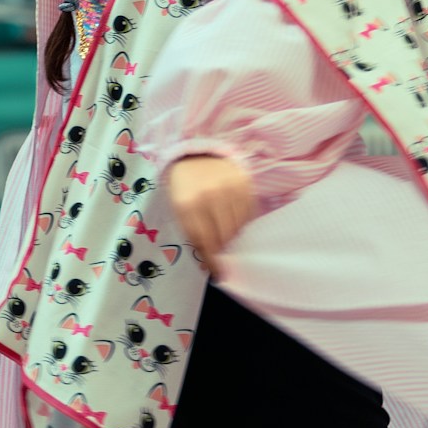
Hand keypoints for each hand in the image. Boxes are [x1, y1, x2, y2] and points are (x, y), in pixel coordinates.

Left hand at [164, 154, 256, 269]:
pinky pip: (248, 214)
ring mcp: (228, 188)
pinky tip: (232, 213)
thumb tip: (210, 261)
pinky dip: (241, 220)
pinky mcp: (244, 182)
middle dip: (221, 245)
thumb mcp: (179, 209)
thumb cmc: (185, 187)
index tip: (218, 274)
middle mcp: (209, 196)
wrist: (196, 153)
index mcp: (186, 205)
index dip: (212, 261)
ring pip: (237, 227)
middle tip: (219, 244)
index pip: (203, 242)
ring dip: (231, 233)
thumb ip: (193, 233)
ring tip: (223, 225)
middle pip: (223, 237)